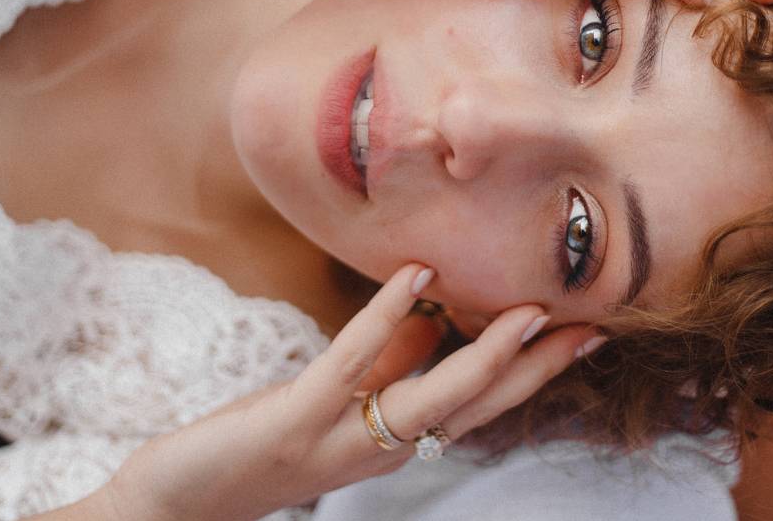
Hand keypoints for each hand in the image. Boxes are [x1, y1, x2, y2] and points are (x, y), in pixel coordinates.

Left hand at [98, 265, 597, 520]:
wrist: (180, 501)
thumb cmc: (259, 439)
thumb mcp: (337, 396)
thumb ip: (388, 360)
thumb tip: (434, 309)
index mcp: (394, 440)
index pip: (479, 404)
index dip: (535, 370)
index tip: (587, 331)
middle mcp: (381, 448)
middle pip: (475, 408)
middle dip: (537, 367)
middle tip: (592, 326)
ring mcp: (342, 439)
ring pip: (431, 400)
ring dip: (485, 357)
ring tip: (529, 309)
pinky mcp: (298, 420)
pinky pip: (351, 364)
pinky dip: (385, 316)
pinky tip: (414, 274)